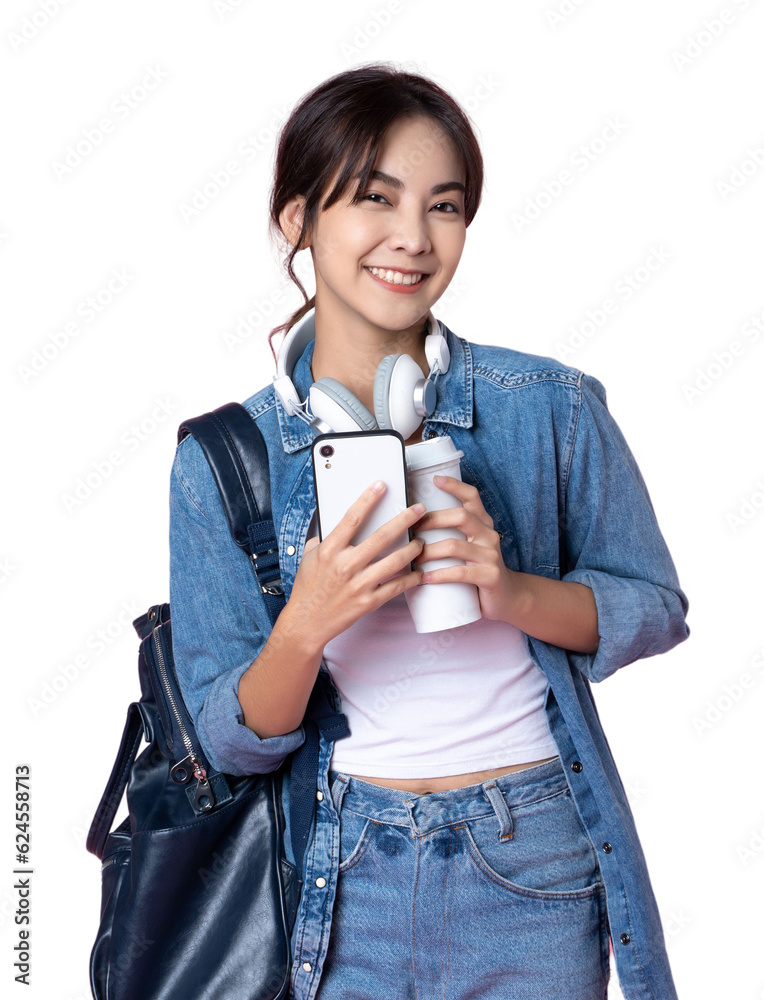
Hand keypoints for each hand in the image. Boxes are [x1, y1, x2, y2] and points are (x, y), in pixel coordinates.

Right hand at [289, 482, 425, 650]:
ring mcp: (359, 584)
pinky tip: (419, 571)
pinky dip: (411, 578)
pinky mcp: (369, 602)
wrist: (307, 622)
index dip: (368, 499)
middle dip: (405, 519)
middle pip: (382, 536)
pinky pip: (396, 586)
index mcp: (330, 550)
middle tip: (419, 510)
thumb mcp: (309, 556)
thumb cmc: (308, 587)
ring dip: (413, 548)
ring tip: (421, 541)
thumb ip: (324, 537)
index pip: (352, 518)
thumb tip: (337, 519)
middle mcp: (346, 565)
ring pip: (396, 561)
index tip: (382, 485)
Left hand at [411, 475, 521, 622]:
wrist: (507, 597)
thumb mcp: (470, 546)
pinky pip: (461, 573)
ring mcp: (491, 555)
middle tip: (411, 529)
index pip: (472, 497)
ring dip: (429, 552)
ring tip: (413, 559)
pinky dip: (439, 575)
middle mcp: (489, 535)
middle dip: (433, 520)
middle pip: (461, 517)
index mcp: (483, 523)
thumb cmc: (478, 569)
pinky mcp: (490, 576)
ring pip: (456, 546)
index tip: (435, 479)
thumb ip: (452, 534)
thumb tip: (413, 525)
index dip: (455, 486)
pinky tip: (424, 578)